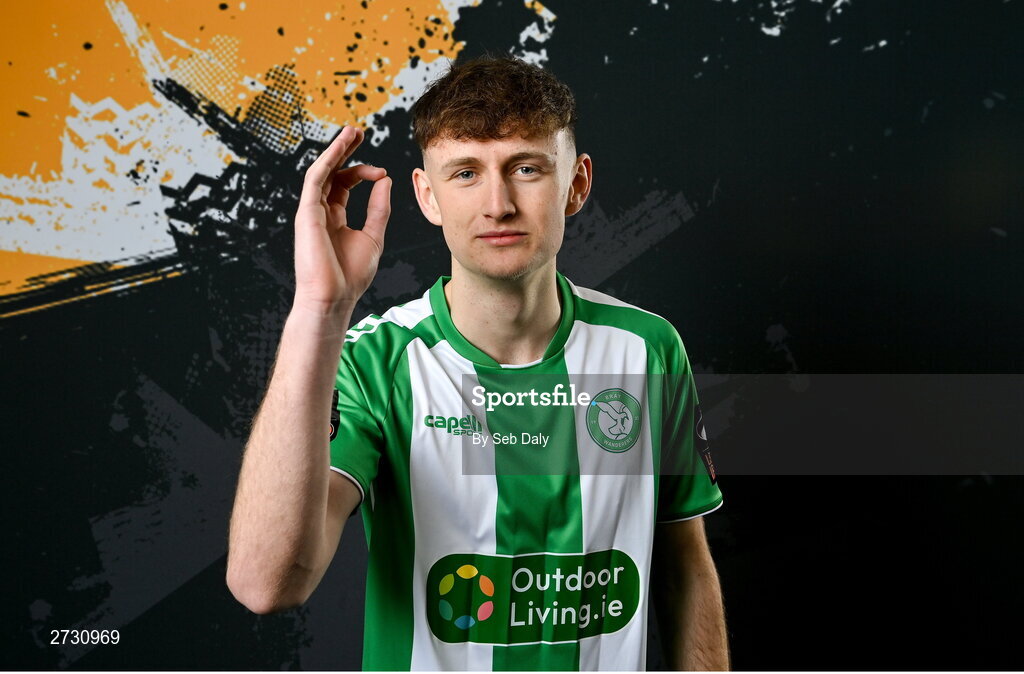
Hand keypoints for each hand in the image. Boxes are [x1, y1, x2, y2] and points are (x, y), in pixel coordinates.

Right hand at [293, 125, 391, 315]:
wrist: (334, 297)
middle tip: (358, 131)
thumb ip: (379, 208)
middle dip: (345, 150)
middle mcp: (320, 211)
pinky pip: (315, 179)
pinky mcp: (306, 213)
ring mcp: (311, 211)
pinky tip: (340, 147)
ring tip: (351, 132)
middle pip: (331, 172)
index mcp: (334, 217)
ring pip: (322, 171)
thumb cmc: (350, 276)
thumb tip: (385, 180)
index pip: (344, 184)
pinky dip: (327, 161)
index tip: (382, 172)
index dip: (363, 172)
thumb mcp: (373, 236)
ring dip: (336, 149)